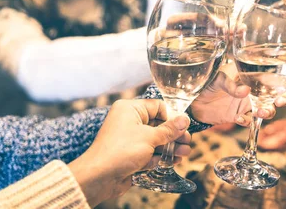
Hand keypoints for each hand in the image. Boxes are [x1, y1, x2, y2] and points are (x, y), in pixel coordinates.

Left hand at [68, 99, 190, 206]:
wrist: (98, 178)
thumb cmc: (120, 152)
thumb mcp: (149, 138)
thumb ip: (169, 129)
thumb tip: (185, 120)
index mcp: (130, 109)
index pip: (158, 107)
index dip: (172, 116)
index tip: (185, 126)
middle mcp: (130, 121)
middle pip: (159, 124)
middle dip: (174, 134)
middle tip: (187, 141)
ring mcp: (130, 139)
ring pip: (156, 140)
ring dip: (171, 147)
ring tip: (184, 153)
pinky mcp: (132, 154)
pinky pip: (150, 152)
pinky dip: (161, 156)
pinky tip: (173, 161)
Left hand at [189, 62, 285, 126]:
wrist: (192, 102)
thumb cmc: (205, 82)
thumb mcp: (217, 78)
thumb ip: (231, 84)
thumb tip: (245, 91)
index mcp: (250, 75)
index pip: (273, 72)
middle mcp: (252, 89)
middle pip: (275, 94)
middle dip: (282, 98)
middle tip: (280, 101)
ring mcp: (247, 104)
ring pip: (266, 109)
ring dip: (267, 112)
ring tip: (260, 113)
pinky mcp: (238, 116)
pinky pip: (249, 121)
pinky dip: (247, 122)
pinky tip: (239, 120)